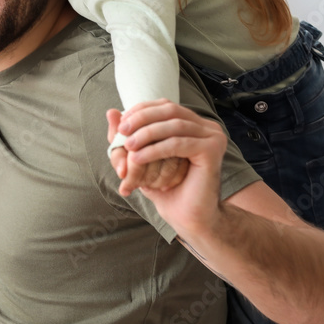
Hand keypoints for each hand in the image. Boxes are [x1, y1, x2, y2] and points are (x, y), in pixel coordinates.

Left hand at [107, 100, 227, 235]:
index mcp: (194, 124)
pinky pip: (178, 143)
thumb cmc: (166, 189)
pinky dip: (155, 149)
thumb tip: (110, 111)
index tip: (121, 123)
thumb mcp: (141, 157)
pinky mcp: (213, 150)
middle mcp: (207, 127)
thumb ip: (127, 135)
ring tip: (127, 146)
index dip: (142, 110)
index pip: (165, 105)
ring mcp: (213, 137)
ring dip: (146, 134)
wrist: (187, 217)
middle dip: (142, 119)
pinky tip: (138, 158)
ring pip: (174, 125)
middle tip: (122, 131)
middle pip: (170, 110)